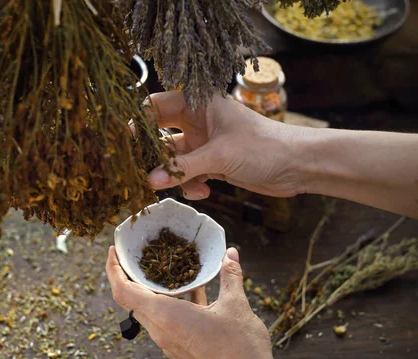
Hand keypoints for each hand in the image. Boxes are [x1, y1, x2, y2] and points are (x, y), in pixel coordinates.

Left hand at [105, 246, 308, 358]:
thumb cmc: (241, 348)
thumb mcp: (235, 305)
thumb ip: (230, 276)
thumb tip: (231, 254)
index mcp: (166, 316)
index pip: (124, 291)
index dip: (113, 269)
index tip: (113, 251)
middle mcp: (160, 330)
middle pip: (131, 299)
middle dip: (129, 274)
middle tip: (136, 254)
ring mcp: (168, 341)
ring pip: (148, 309)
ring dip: (153, 288)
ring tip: (166, 267)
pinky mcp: (178, 347)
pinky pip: (164, 319)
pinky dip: (169, 301)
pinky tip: (191, 289)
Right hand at [146, 91, 306, 199]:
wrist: (297, 166)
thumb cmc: (263, 147)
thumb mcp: (219, 155)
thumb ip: (182, 168)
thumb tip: (148, 180)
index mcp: (199, 103)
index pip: (157, 105)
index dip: (139, 121)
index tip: (124, 141)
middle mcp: (198, 121)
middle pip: (160, 134)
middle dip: (153, 154)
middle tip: (139, 169)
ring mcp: (204, 144)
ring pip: (173, 159)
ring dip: (174, 175)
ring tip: (177, 187)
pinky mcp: (211, 164)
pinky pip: (188, 174)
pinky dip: (191, 185)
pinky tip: (204, 192)